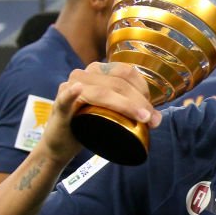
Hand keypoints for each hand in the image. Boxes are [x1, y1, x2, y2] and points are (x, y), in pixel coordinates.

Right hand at [43, 62, 160, 164]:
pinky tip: (78, 89)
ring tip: (141, 118)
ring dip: (124, 105)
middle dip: (139, 102)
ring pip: (101, 92)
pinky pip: (65, 97)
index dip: (143, 90)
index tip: (152, 112)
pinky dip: (72, 93)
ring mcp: (69, 87)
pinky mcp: (59, 105)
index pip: (126, 73)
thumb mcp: (115, 115)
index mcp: (99, 71)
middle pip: (118, 83)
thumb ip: (134, 112)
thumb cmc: (90, 124)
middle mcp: (85, 74)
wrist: (62, 142)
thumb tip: (157, 118)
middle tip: (151, 121)